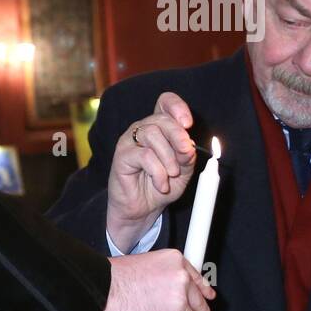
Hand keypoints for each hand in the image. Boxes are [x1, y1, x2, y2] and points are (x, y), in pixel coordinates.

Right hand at [97, 248, 213, 310]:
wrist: (102, 288)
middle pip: (198, 302)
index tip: (208, 297)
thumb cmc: (114, 278)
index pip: (196, 277)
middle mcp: (181, 278)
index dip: (203, 290)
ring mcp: (179, 300)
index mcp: (175, 261)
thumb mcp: (146, 267)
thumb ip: (165, 279)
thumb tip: (179, 295)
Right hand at [106, 93, 197, 252]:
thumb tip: (188, 144)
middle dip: (178, 137)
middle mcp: (143, 129)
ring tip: (171, 175)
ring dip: (168, 157)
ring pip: (152, 134)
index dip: (177, 107)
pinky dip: (158, 172)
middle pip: (162, 119)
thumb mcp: (183, 170)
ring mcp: (130, 140)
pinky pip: (144, 156)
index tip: (188, 123)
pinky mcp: (122, 156)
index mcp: (160, 127)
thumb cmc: (162, 184)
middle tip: (186, 155)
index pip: (165, 102)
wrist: (144, 209)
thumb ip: (187, 155)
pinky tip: (160, 184)